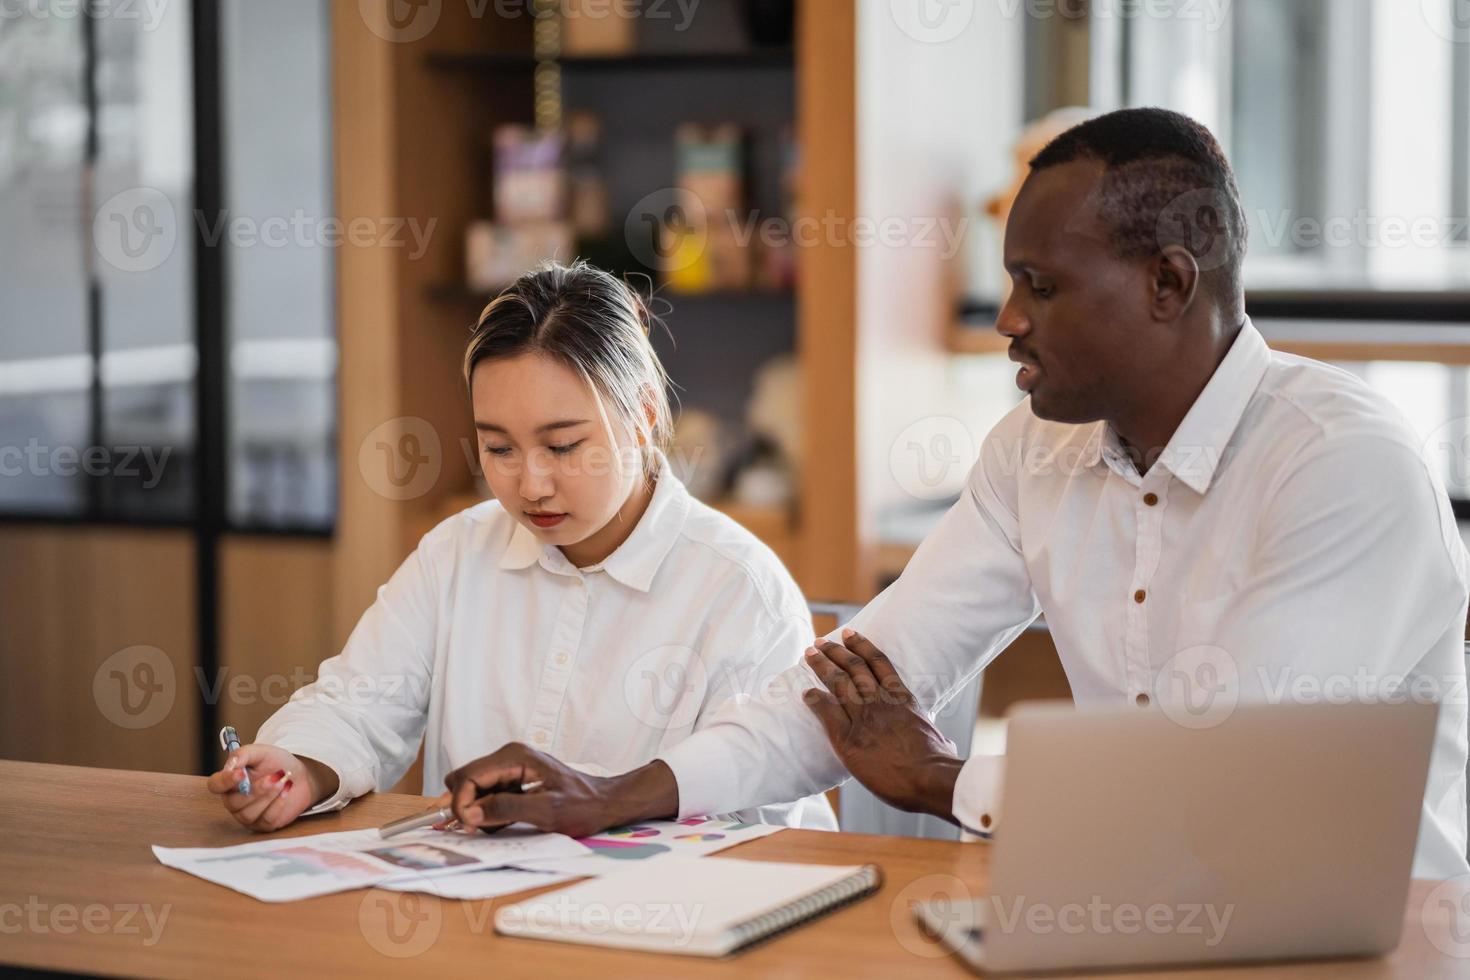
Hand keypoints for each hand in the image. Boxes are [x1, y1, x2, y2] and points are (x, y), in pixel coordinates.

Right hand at [205, 743, 325, 832]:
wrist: (300, 775)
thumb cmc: (276, 763)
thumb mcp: (261, 752)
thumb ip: (243, 754)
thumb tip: (232, 764)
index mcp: (229, 782)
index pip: (215, 785)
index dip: (225, 781)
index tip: (241, 773)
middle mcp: (234, 801)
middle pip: (233, 803)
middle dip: (256, 790)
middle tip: (274, 776)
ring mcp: (248, 815)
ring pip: (249, 814)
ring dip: (269, 796)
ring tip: (284, 780)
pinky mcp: (264, 825)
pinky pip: (267, 820)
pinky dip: (279, 803)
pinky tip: (286, 790)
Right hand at [443, 743, 677, 838]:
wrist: (604, 802)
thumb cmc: (582, 806)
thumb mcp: (545, 811)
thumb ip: (506, 809)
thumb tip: (471, 813)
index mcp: (515, 758)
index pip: (468, 776)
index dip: (461, 803)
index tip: (467, 826)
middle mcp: (509, 756)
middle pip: (465, 778)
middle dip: (464, 805)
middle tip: (477, 829)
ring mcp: (510, 766)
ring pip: (473, 787)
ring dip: (476, 810)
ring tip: (498, 825)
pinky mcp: (513, 778)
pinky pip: (487, 794)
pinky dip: (488, 810)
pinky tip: (505, 821)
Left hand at [802, 629, 963, 820]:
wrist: (928, 778)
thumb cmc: (938, 764)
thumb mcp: (938, 739)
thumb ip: (933, 738)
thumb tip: (944, 745)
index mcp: (902, 698)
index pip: (879, 663)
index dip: (862, 645)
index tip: (849, 633)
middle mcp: (880, 701)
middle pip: (854, 666)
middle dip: (835, 651)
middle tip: (820, 641)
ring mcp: (863, 717)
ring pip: (838, 682)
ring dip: (821, 665)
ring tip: (809, 654)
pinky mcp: (848, 738)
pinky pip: (826, 711)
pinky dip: (815, 699)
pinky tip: (806, 693)